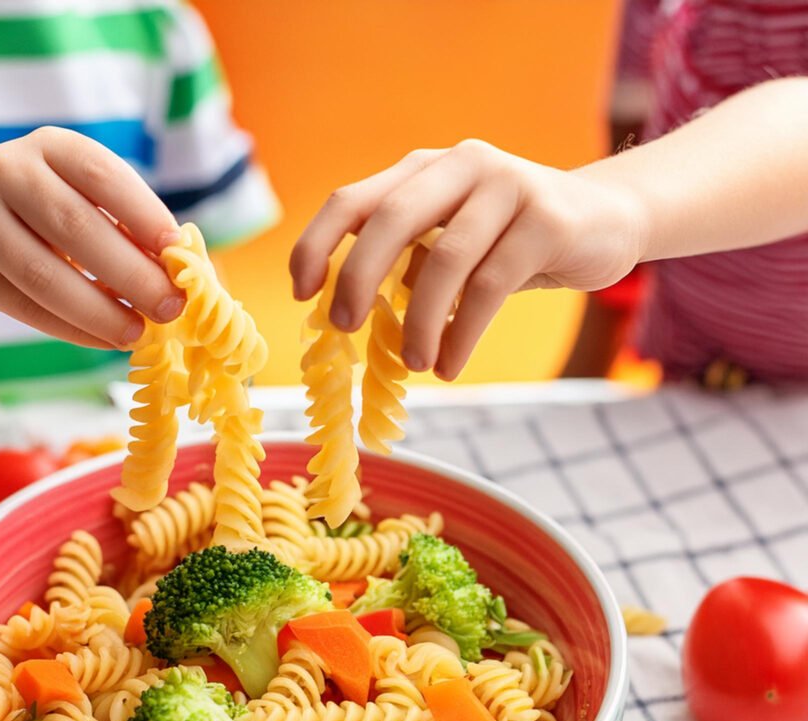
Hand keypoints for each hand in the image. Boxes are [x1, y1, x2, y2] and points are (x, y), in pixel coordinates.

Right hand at [0, 127, 184, 349]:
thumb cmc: (46, 209)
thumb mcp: (82, 197)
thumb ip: (127, 227)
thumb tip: (183, 272)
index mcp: (51, 147)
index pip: (102, 177)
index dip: (144, 215)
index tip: (179, 254)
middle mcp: (8, 173)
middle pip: (76, 227)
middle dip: (131, 274)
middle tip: (170, 307)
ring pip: (45, 275)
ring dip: (99, 311)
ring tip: (137, 333)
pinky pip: (26, 307)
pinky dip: (72, 329)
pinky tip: (105, 341)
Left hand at [290, 141, 647, 378]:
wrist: (607, 221)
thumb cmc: (511, 241)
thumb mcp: (450, 241)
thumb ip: (406, 261)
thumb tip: (349, 311)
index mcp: (424, 169)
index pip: (353, 200)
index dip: (317, 244)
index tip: (302, 294)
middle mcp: (462, 165)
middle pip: (391, 219)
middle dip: (358, 278)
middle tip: (343, 328)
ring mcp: (509, 186)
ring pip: (445, 260)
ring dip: (420, 322)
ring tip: (415, 363)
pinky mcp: (548, 220)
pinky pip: (490, 286)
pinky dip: (463, 333)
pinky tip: (450, 365)